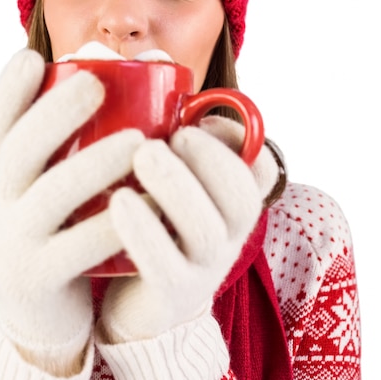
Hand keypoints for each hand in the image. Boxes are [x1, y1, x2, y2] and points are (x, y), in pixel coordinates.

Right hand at [0, 50, 143, 372]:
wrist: (44, 314)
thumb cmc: (63, 232)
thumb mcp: (55, 188)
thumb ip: (76, 144)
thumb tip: (126, 75)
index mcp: (3, 177)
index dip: (9, 90)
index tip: (33, 56)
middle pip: (19, 150)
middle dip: (55, 112)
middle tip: (97, 83)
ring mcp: (13, 245)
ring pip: (49, 197)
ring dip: (92, 164)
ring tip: (137, 140)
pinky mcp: (38, 280)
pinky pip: (77, 249)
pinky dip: (114, 224)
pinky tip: (150, 202)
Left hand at [100, 122, 273, 343]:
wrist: (140, 306)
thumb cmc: (154, 228)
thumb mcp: (169, 184)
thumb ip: (170, 137)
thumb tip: (155, 73)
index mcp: (232, 204)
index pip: (262, 170)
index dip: (240, 140)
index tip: (201, 119)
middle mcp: (228, 236)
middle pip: (239, 198)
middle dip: (210, 159)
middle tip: (172, 135)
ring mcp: (203, 269)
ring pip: (205, 230)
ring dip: (176, 187)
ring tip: (143, 156)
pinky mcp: (171, 295)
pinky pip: (165, 267)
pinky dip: (145, 231)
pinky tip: (119, 202)